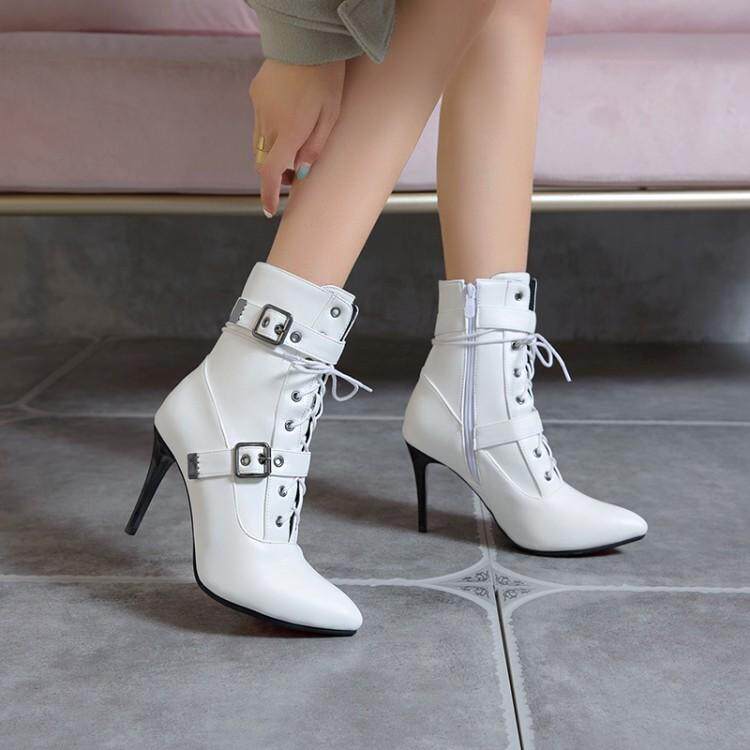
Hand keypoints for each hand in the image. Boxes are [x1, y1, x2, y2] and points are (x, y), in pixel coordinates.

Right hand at [249, 59, 344, 216]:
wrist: (307, 40)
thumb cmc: (327, 80)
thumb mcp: (330, 118)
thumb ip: (314, 148)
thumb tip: (299, 173)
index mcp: (289, 132)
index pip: (270, 173)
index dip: (268, 194)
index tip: (269, 209)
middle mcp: (269, 123)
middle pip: (265, 161)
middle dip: (276, 173)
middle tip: (293, 175)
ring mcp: (259, 108)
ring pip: (260, 143)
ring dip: (273, 151)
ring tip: (293, 144)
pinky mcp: (255, 94)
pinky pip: (259, 121)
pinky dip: (271, 129)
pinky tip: (288, 114)